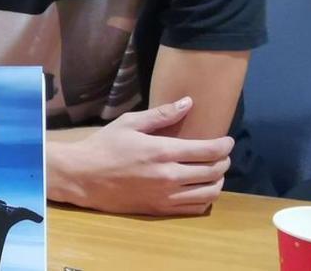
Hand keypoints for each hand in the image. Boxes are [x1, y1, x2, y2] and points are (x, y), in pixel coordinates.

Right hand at [49, 96, 232, 215]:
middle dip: (224, 161)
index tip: (227, 140)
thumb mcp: (129, 123)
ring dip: (218, 181)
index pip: (208, 150)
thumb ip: (161, 114)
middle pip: (213, 171)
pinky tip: (200, 188)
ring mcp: (165, 196)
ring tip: (213, 171)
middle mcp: (169, 176)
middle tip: (221, 154)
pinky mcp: (160, 209)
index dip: (224, 145)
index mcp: (162, 151)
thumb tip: (188, 102)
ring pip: (209, 192)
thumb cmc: (105, 146)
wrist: (83, 177)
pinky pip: (195, 208)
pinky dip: (205, 198)